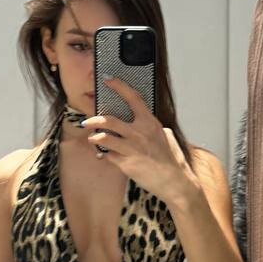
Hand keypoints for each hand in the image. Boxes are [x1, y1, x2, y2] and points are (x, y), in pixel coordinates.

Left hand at [83, 76, 193, 206]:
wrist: (174, 181)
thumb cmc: (172, 160)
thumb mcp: (165, 136)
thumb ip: (152, 127)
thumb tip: (143, 122)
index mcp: (150, 122)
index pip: (133, 98)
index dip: (119, 86)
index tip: (108, 80)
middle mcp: (140, 133)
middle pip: (110, 120)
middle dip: (94, 119)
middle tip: (87, 121)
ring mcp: (132, 148)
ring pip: (104, 137)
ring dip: (94, 137)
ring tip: (91, 138)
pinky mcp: (127, 163)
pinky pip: (108, 155)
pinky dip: (103, 154)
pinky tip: (102, 155)